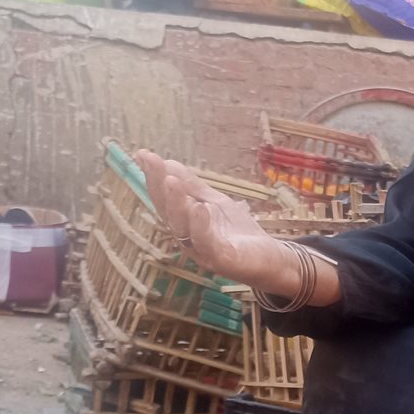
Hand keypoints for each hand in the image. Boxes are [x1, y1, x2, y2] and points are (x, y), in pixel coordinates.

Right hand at [136, 148, 285, 284]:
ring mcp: (203, 251)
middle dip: (159, 186)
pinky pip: (207, 243)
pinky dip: (201, 225)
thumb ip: (193, 187)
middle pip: (168, 212)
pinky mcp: (222, 260)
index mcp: (183, 224)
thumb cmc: (238, 232)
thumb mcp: (214, 202)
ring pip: (183, 228)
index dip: (153, 177)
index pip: (164, 199)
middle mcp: (187, 238)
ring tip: (171, 181)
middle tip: (152, 161)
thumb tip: (168, 163)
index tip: (143, 154)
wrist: (270, 260)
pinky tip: (200, 207)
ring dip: (176, 204)